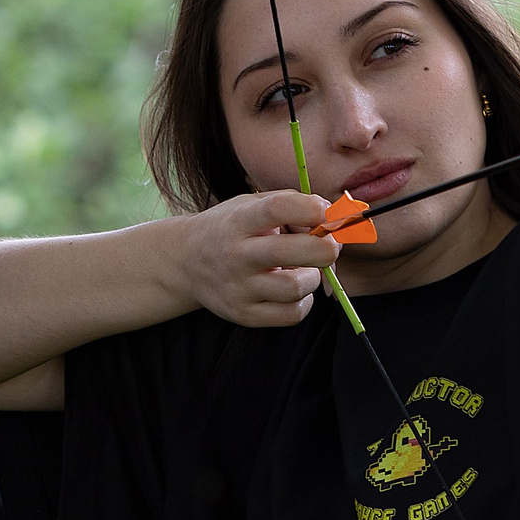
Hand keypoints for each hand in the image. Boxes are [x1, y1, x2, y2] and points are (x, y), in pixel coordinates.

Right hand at [171, 191, 338, 327]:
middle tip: (329, 245)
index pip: (279, 208)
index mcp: (239, 221)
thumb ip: (292, 205)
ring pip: (296, 287)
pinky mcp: (243, 314)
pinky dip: (303, 302)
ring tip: (304, 269)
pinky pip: (291, 314)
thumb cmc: (230, 229)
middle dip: (326, 247)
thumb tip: (334, 218)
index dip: (312, 208)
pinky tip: (294, 290)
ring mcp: (238, 288)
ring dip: (313, 277)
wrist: (185, 263)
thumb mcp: (250, 205)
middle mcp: (236, 255)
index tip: (326, 212)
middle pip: (295, 252)